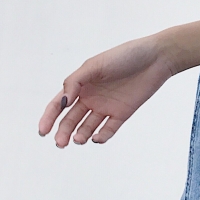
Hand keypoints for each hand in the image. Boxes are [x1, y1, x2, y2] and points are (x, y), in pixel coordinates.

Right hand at [38, 34, 175, 146]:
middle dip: (63, 132)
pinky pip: (108, 129)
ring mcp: (106, 106)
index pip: (59, 104)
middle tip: (60, 143)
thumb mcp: (95, 65)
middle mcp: (91, 97)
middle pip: (71, 120)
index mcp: (81, 84)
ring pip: (87, 127)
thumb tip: (62, 102)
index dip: (49, 118)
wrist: (156, 58)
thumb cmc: (125, 56)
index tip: (42, 131)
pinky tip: (96, 138)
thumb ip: (75, 82)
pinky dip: (101, 136)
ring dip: (80, 135)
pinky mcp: (122, 113)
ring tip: (78, 140)